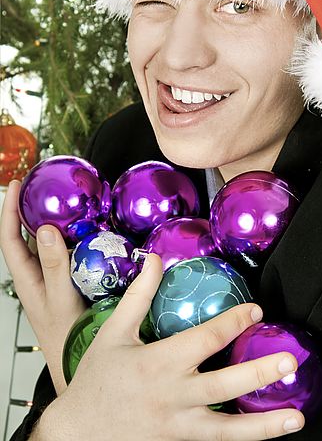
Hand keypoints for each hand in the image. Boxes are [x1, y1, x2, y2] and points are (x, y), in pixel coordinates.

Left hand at [0, 180, 86, 394]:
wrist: (79, 360)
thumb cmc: (66, 335)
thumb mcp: (59, 299)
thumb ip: (53, 266)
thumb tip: (44, 230)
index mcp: (26, 278)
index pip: (10, 238)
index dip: (9, 211)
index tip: (16, 186)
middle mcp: (37, 274)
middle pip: (27, 235)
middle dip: (31, 208)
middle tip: (42, 185)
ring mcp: (54, 278)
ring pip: (49, 243)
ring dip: (55, 221)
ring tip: (66, 201)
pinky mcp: (71, 280)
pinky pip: (70, 252)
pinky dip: (75, 237)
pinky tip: (89, 230)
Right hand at [39, 253, 304, 440]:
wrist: (75, 434)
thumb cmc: (95, 380)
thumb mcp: (114, 333)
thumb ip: (138, 296)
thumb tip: (154, 259)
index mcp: (158, 363)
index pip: (205, 339)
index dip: (233, 322)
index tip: (256, 311)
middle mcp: (172, 396)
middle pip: (224, 385)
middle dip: (259, 373)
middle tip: (290, 361)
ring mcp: (177, 428)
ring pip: (227, 430)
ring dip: (264, 424)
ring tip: (295, 416)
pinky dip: (242, 439)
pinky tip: (268, 432)